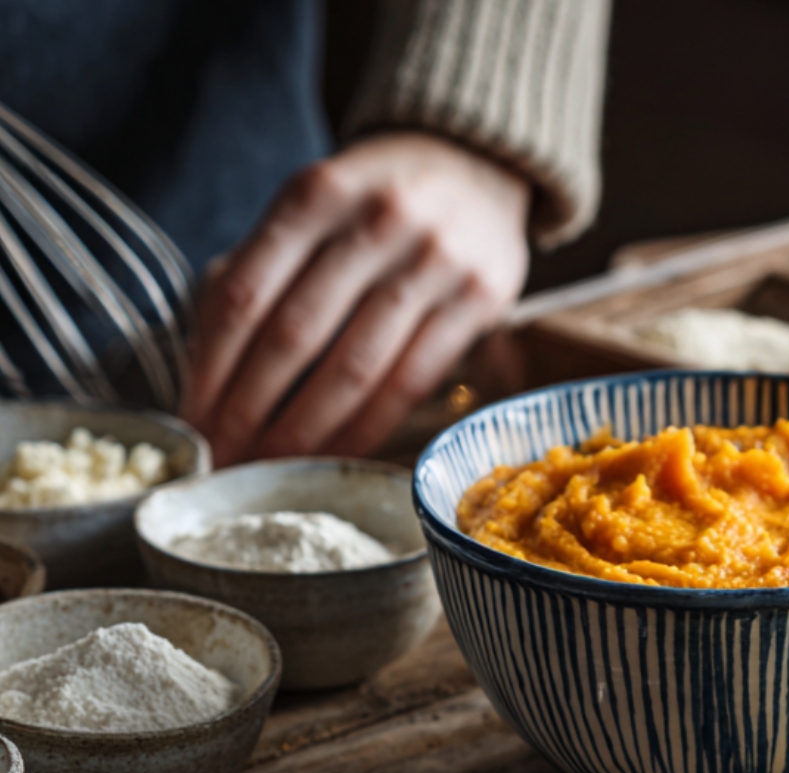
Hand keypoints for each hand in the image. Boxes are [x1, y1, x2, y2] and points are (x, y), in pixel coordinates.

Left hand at [182, 132, 530, 464]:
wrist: (478, 170)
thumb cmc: (376, 203)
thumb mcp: (313, 208)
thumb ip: (259, 268)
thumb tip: (205, 366)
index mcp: (318, 192)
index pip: (245, 295)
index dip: (211, 368)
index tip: (191, 421)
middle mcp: (379, 222)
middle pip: (295, 336)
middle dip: (249, 410)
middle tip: (223, 459)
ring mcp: (435, 263)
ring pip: (354, 369)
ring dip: (304, 432)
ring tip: (271, 468)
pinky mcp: (479, 302)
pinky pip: (410, 383)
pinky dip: (366, 429)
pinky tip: (333, 456)